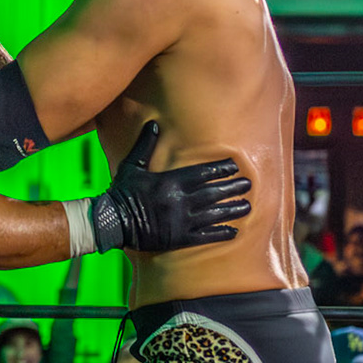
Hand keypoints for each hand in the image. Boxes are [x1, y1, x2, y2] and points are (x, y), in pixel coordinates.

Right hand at [87, 121, 247, 252]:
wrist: (113, 222)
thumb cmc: (122, 192)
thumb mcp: (132, 165)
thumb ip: (145, 145)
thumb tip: (154, 124)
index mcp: (171, 181)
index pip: (203, 173)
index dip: (221, 170)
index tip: (235, 167)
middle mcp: (181, 200)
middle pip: (214, 192)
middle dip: (233, 188)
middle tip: (248, 185)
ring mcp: (182, 220)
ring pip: (214, 214)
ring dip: (232, 210)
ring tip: (247, 207)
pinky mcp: (180, 238)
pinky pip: (205, 236)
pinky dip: (221, 233)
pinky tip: (234, 232)